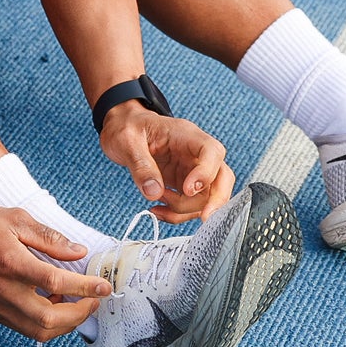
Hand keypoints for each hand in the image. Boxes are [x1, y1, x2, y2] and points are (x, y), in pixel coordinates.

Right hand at [0, 204, 112, 340]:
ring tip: (75, 304)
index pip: (57, 284)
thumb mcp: (14, 218)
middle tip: (94, 301)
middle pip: (50, 320)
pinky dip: (45, 323)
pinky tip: (52, 305)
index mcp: (11, 263)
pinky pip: (25, 328)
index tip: (104, 287)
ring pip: (38, 331)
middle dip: (80, 314)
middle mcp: (3, 290)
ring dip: (64, 324)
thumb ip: (48, 237)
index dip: (86, 288)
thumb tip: (78, 252)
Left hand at [99, 102, 233, 224]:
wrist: (123, 129)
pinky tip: (158, 210)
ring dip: (186, 209)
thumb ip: (140, 165)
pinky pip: (191, 205)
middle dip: (216, 201)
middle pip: (222, 177)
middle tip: (205, 219)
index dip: (206, 173)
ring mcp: (192, 171)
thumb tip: (154, 192)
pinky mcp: (184, 185)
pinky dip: (177, 214)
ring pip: (207, 197)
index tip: (188, 190)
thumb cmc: (128, 127)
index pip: (212, 152)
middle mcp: (195, 154)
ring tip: (157, 203)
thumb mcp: (126, 140)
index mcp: (187, 135)